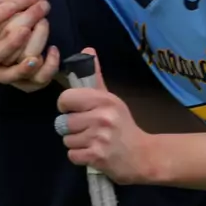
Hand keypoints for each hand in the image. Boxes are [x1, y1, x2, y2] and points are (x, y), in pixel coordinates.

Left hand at [56, 50, 155, 183]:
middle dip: (72, 128)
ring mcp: (99, 138)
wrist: (143, 155)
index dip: (65, 105)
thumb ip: (96, 77)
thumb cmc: (123, 126)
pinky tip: (92, 152)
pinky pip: (72, 155)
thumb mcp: (111, 99)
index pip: (66, 98)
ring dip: (76, 143)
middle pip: (63, 122)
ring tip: (92, 141)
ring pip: (66, 140)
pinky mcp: (96, 157)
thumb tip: (87, 49)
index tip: (73, 110)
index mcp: (104, 100)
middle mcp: (101, 117)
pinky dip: (80, 156)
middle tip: (87, 129)